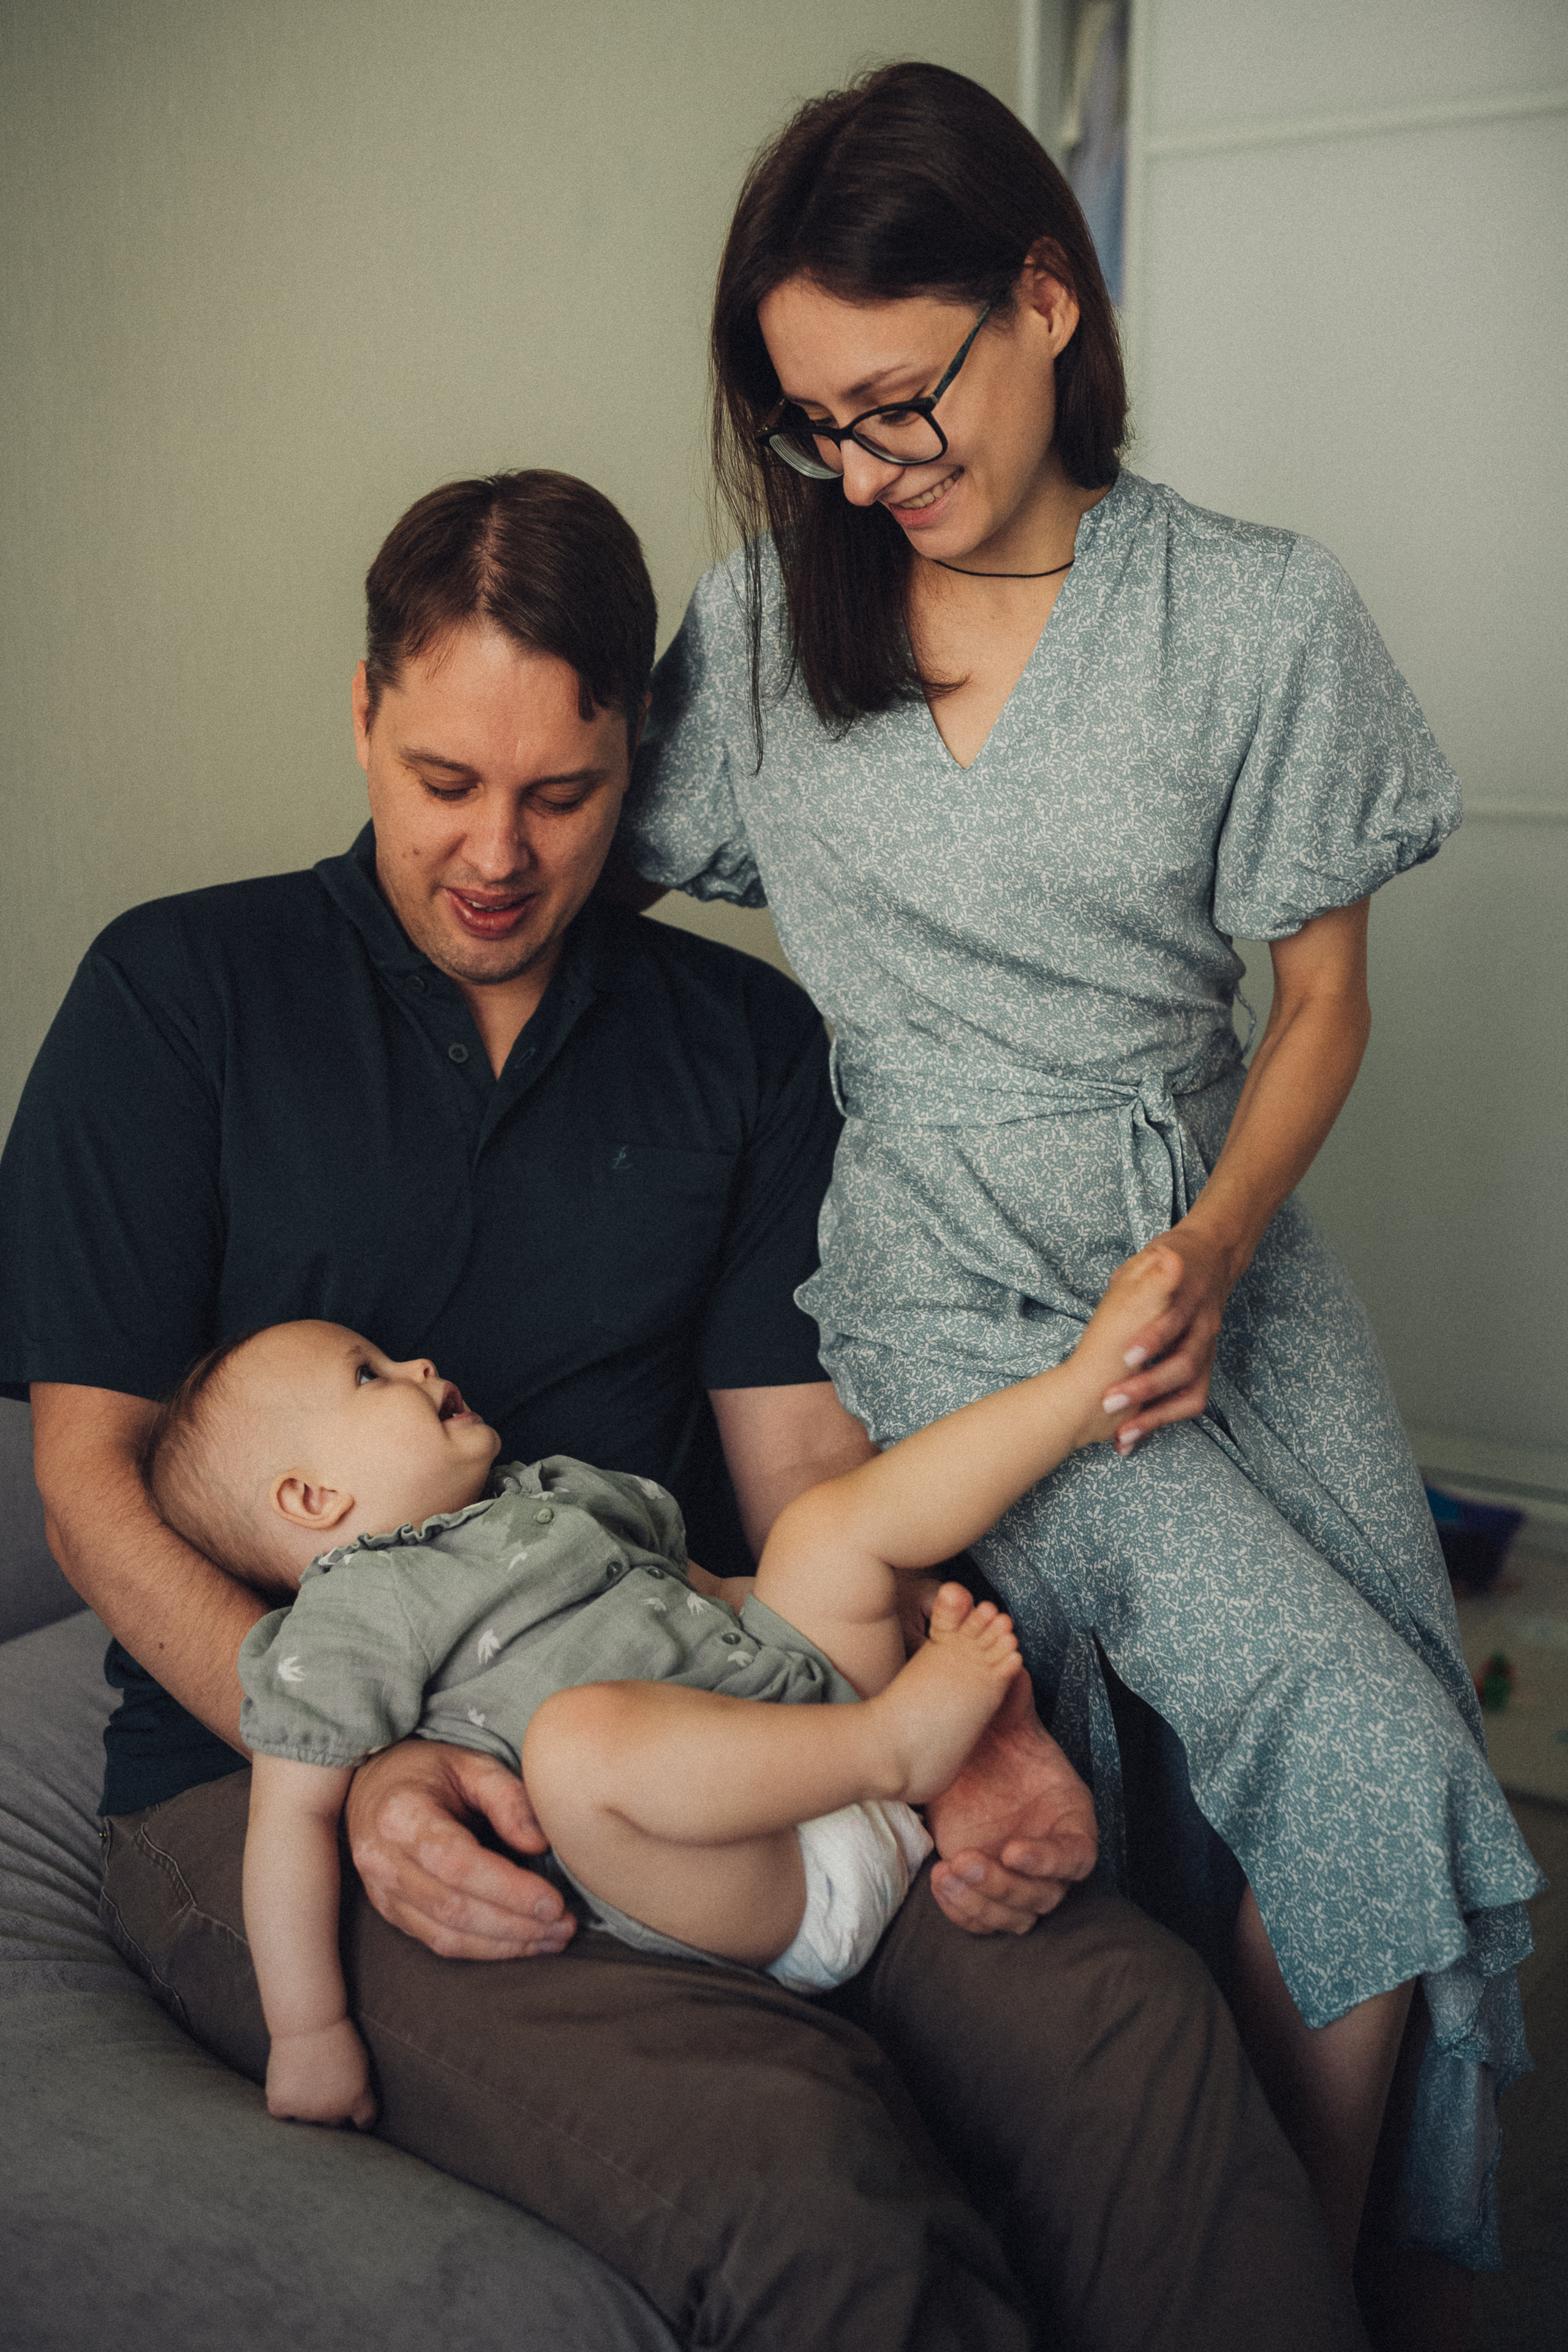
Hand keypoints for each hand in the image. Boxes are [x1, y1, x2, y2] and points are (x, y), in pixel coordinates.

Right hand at [265, 2017, 376, 2127]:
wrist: (307, 2021)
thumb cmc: (335, 2034)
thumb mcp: (360, 2063)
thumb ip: (357, 2091)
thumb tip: (351, 2110)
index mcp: (357, 2100)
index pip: (364, 2122)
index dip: (361, 2119)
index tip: (357, 2117)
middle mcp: (333, 2112)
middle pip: (334, 2122)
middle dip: (330, 2109)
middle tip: (323, 2086)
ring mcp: (306, 2112)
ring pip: (307, 2118)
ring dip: (306, 2106)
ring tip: (305, 2077)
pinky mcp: (281, 2106)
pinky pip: (282, 2112)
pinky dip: (283, 2101)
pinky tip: (287, 2081)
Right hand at [345, 1739, 574, 1960]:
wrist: (373, 1787)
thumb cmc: (428, 1772)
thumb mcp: (471, 1765)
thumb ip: (507, 1797)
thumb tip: (539, 1844)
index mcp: (402, 1815)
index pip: (458, 1865)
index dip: (509, 1889)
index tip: (554, 1902)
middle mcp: (385, 1860)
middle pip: (455, 1908)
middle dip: (516, 1925)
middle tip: (563, 1926)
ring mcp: (383, 1892)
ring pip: (447, 1936)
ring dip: (505, 1945)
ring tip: (552, 1938)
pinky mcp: (390, 1913)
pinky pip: (438, 1942)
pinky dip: (484, 1949)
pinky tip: (520, 1943)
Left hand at [923, 1671, 1096, 1933]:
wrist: (965, 1766)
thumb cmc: (998, 1744)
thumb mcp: (1004, 1722)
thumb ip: (1013, 1701)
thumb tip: (1012, 1665)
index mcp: (1069, 1819)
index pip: (1077, 1856)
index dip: (1050, 1860)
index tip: (1014, 1849)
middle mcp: (1049, 1856)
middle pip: (1043, 1896)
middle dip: (1004, 1884)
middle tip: (966, 1860)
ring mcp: (1019, 1880)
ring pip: (1016, 1916)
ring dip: (983, 1902)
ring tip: (949, 1875)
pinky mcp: (989, 1893)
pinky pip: (985, 1921)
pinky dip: (965, 1914)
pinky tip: (940, 1885)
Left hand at [1095, 1223, 1240, 1451]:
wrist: (1211, 1259)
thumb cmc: (1166, 1262)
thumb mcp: (1151, 1259)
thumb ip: (1151, 1271)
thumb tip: (1160, 1260)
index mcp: (1187, 1297)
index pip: (1174, 1320)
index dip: (1154, 1338)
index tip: (1127, 1355)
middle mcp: (1202, 1326)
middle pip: (1184, 1362)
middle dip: (1146, 1386)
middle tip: (1109, 1401)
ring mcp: (1206, 1348)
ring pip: (1191, 1388)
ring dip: (1155, 1415)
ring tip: (1122, 1435)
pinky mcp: (1204, 1366)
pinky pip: (1191, 1400)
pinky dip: (1162, 1421)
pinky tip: (1133, 1439)